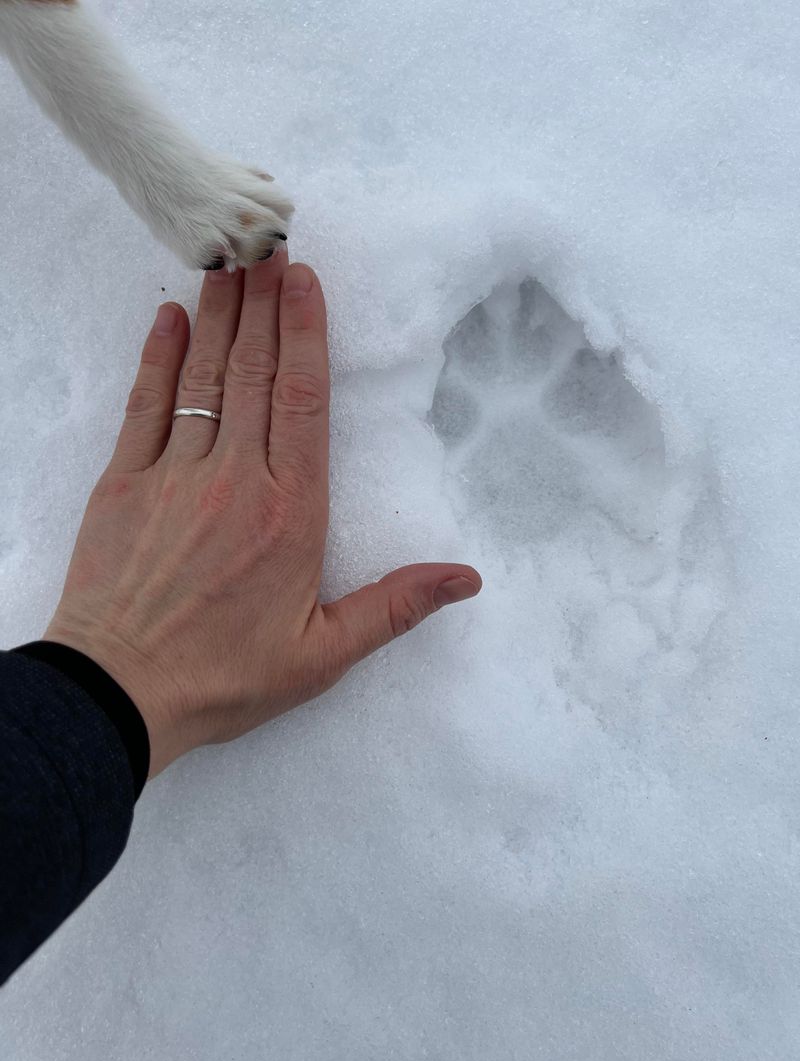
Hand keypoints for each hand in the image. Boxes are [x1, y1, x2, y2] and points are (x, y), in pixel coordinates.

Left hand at [44, 254, 480, 775]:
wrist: (119, 696)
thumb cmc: (225, 678)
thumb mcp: (323, 655)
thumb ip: (394, 607)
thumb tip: (466, 579)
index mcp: (291, 513)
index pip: (304, 401)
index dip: (307, 332)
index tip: (304, 278)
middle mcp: (235, 478)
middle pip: (257, 372)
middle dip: (265, 301)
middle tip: (267, 240)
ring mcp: (174, 475)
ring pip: (204, 376)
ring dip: (219, 315)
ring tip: (228, 261)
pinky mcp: (123, 483)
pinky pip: (145, 405)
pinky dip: (157, 357)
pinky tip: (168, 317)